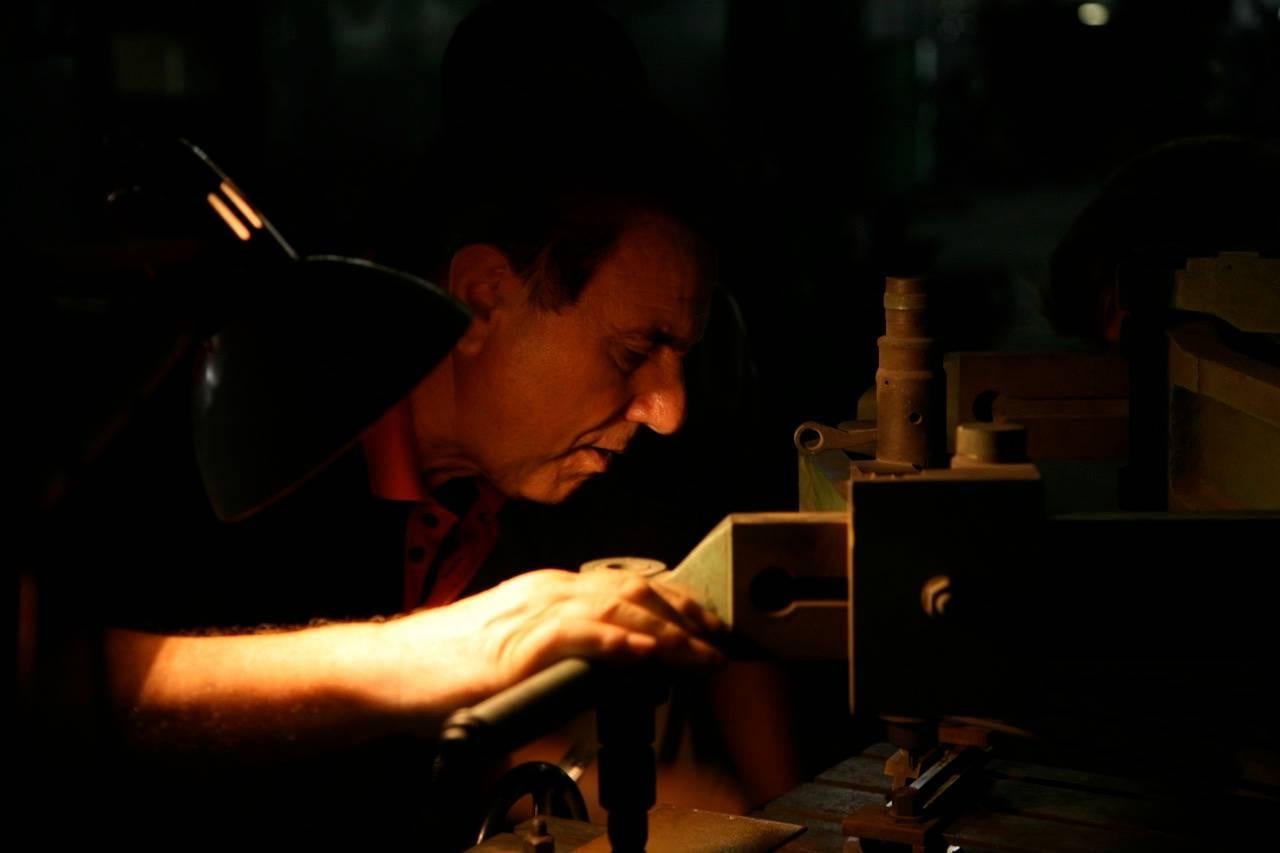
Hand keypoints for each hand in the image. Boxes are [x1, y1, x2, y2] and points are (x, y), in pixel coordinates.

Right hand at [381, 569, 724, 717]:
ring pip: (619, 607)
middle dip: (685, 614)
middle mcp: (549, 590)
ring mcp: (536, 611)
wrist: (392, 669)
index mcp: (551, 590)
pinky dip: (622, 643)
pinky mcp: (521, 642)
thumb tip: (612, 672)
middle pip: (636, 590)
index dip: (674, 604)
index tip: (704, 626)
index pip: (629, 585)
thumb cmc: (447, 665)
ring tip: (700, 652)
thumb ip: (565, 653)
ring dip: (669, 631)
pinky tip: (649, 655)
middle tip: (717, 641)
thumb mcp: (519, 650)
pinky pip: (582, 635)